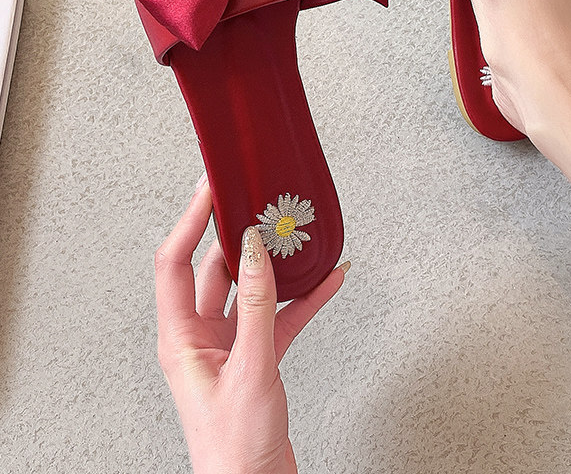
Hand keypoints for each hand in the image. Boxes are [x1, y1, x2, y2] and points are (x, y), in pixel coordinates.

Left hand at [155, 177, 347, 473]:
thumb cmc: (234, 448)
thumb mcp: (249, 369)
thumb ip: (257, 306)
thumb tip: (256, 251)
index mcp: (180, 338)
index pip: (175, 262)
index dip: (190, 221)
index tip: (209, 189)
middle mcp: (200, 336)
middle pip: (214, 269)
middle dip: (236, 235)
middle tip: (252, 200)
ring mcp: (229, 345)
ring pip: (251, 288)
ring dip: (275, 265)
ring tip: (294, 236)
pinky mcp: (257, 356)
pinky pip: (281, 315)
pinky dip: (303, 297)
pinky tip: (327, 280)